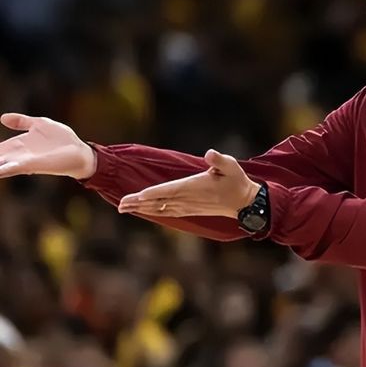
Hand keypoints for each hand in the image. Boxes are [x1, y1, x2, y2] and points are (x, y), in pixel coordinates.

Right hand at [0, 113, 96, 179]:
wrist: (80, 151)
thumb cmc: (62, 139)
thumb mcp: (39, 124)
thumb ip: (21, 121)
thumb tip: (2, 118)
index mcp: (17, 146)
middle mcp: (17, 156)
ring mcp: (23, 161)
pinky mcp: (32, 165)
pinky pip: (13, 167)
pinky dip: (3, 168)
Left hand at [118, 149, 260, 217]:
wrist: (244, 202)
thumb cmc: (237, 181)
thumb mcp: (231, 166)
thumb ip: (219, 160)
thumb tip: (210, 153)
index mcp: (195, 186)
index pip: (170, 190)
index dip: (154, 192)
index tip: (138, 195)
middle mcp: (189, 199)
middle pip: (159, 201)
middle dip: (139, 203)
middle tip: (120, 205)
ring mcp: (189, 206)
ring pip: (160, 209)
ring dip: (142, 209)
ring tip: (124, 208)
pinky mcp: (190, 210)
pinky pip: (167, 212)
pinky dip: (153, 212)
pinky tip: (143, 211)